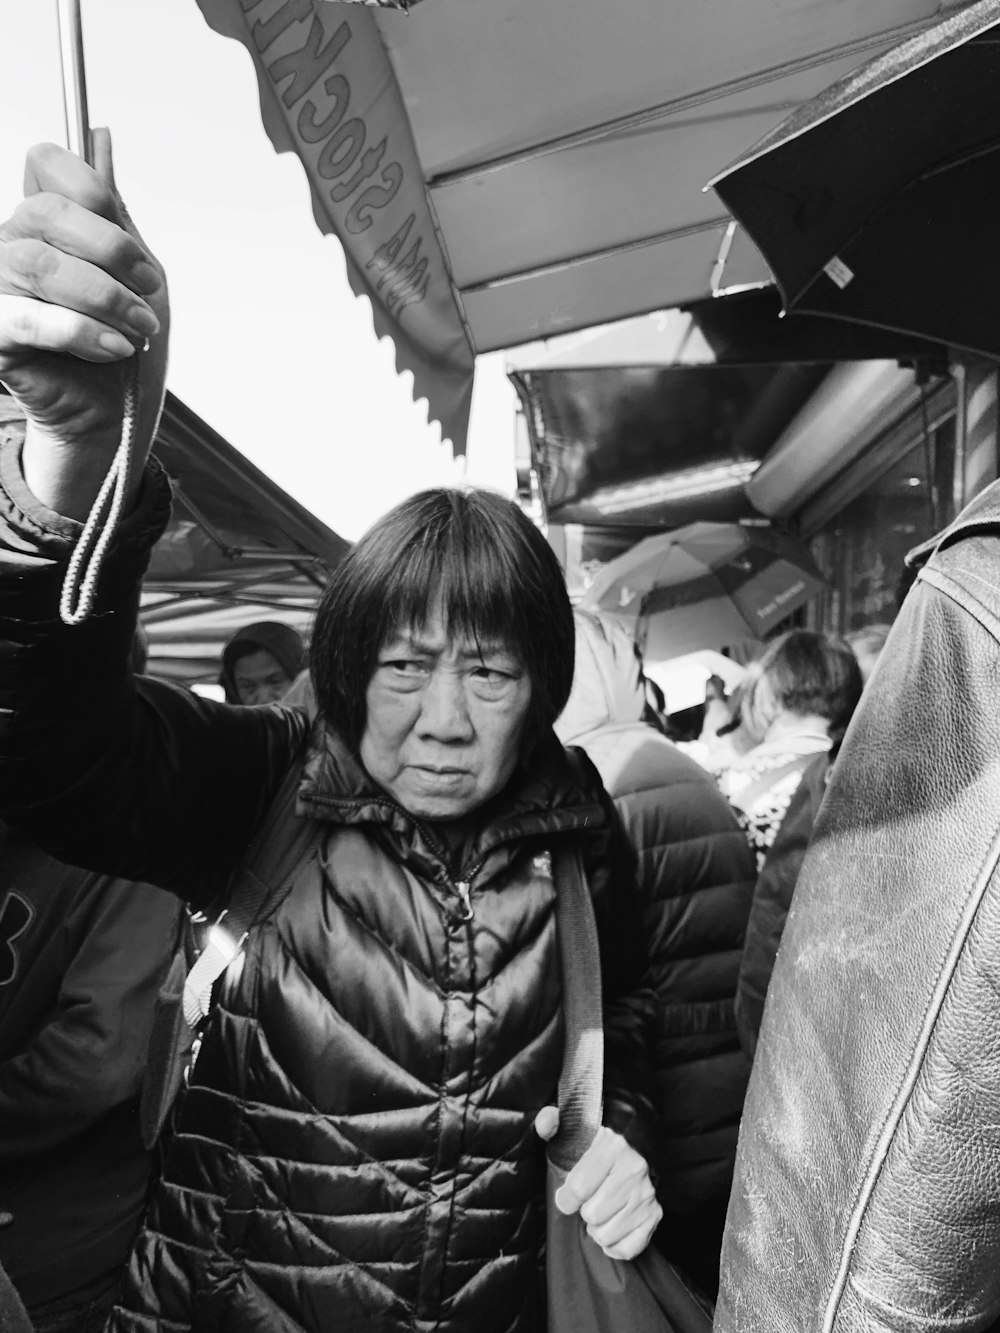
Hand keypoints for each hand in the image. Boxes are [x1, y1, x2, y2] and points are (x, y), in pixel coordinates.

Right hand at [0, 134, 168, 515]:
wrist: (116, 414)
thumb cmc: (120, 345)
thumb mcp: (135, 272)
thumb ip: (115, 212)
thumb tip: (101, 138)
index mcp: (46, 224)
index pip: (46, 164)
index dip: (91, 190)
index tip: (136, 248)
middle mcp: (14, 246)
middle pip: (46, 212)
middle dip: (112, 250)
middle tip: (147, 288)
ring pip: (39, 264)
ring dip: (105, 298)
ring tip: (138, 329)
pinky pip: (27, 319)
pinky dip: (80, 332)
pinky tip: (112, 348)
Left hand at [535, 1107, 661, 1260]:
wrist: (633, 1150)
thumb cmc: (595, 1147)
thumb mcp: (572, 1129)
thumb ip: (550, 1122)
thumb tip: (545, 1123)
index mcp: (613, 1147)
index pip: (579, 1188)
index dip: (566, 1198)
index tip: (567, 1196)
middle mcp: (635, 1170)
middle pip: (592, 1214)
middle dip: (584, 1211)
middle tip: (590, 1200)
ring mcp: (647, 1195)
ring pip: (607, 1234)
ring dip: (598, 1228)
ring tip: (601, 1211)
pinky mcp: (654, 1216)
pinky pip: (627, 1249)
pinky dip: (615, 1244)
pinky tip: (612, 1226)